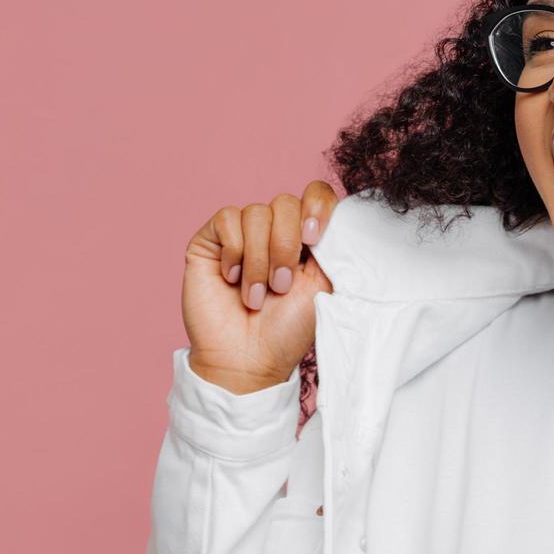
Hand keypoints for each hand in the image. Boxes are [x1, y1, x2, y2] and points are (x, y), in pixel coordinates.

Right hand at [181, 180, 340, 393]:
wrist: (248, 359)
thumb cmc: (287, 330)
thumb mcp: (324, 287)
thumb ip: (334, 248)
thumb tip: (343, 217)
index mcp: (304, 238)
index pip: (314, 194)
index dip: (317, 207)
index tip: (314, 239)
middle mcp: (272, 231)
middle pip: (285, 202)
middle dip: (285, 246)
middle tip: (280, 286)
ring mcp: (240, 234)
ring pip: (256, 213)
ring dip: (259, 259)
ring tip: (255, 294)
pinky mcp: (210, 241)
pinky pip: (226, 219)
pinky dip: (234, 252)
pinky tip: (232, 279)